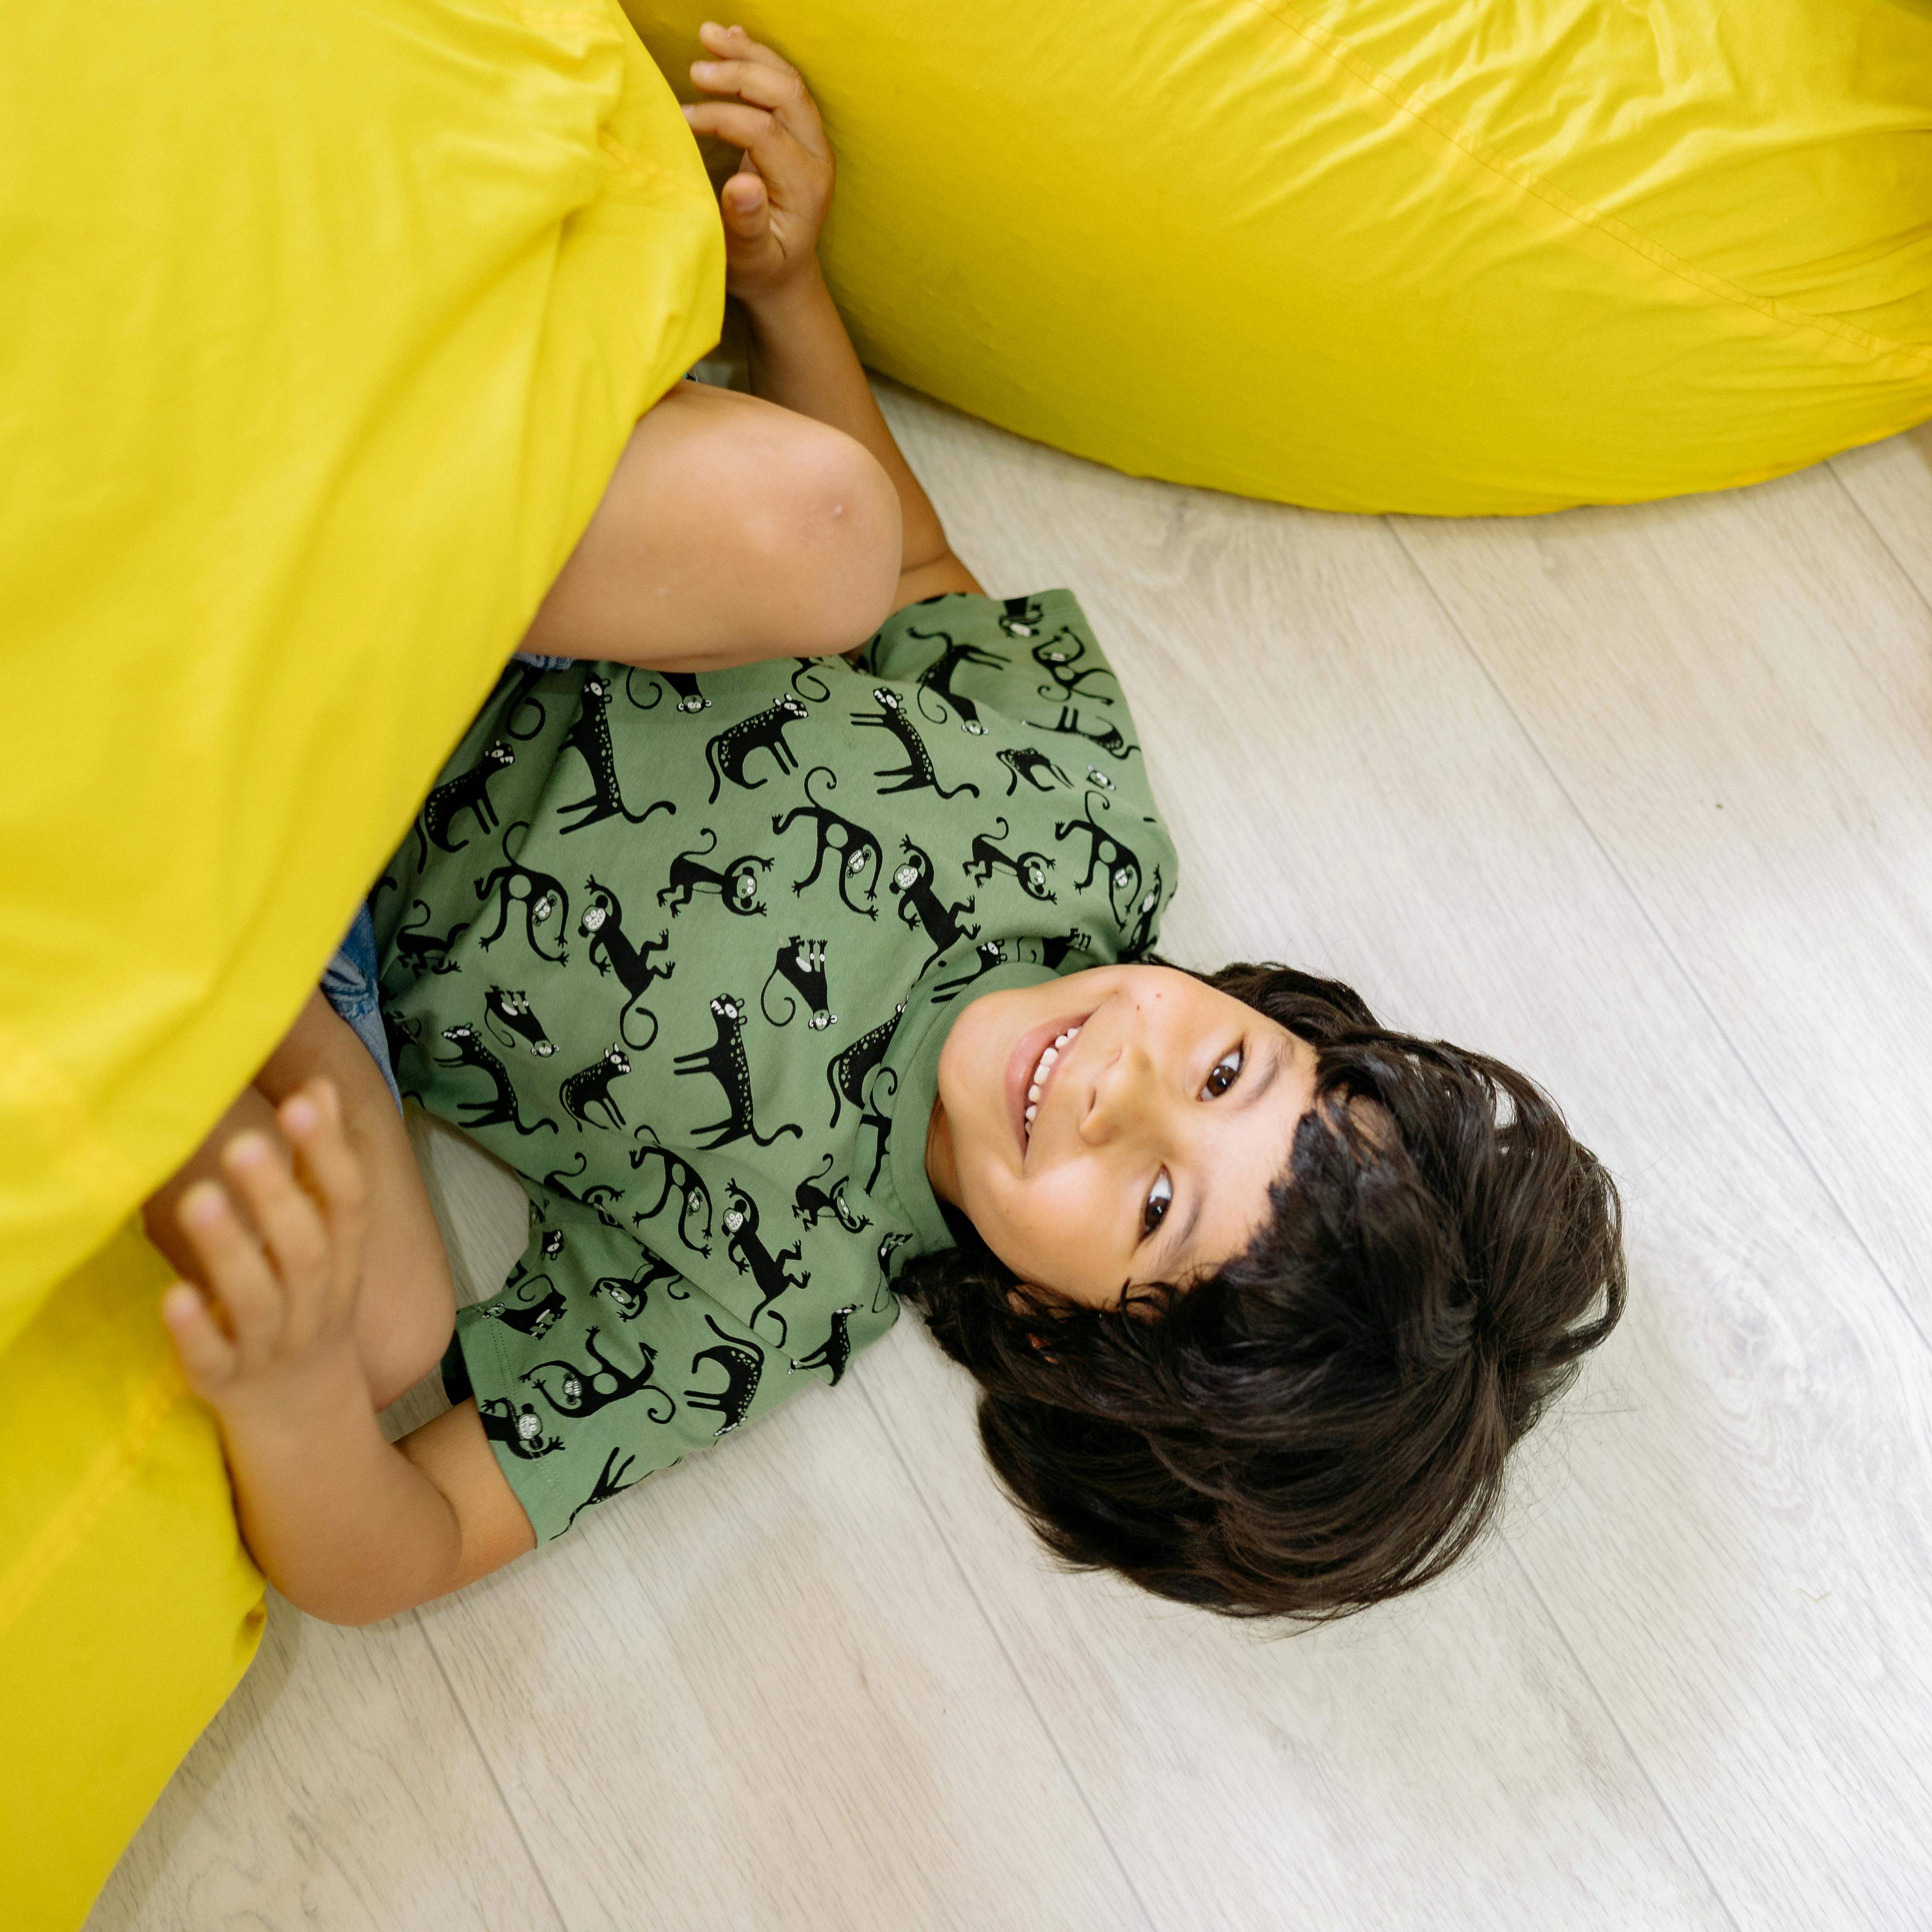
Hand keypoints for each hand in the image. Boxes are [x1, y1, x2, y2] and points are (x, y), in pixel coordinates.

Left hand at [160, 1078, 369, 1416]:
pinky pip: (214, 1360)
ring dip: (232, 1250)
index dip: (327, 1153)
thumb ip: (319, 1167)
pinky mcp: (226, 1385)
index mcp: (343, 1264)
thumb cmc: (306, 1309)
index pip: (346, 1204)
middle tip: (242, 1144)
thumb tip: (319, 1085)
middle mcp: (316, 1305)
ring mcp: (272, 1348)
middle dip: (278, 1196)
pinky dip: (196, 1331)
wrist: (305, 1421)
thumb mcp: (328, 1243)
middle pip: (305, 1250)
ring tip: (199, 1198)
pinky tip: (173, 1295)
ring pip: (259, 1301)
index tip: (299, 1102)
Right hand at [682, 23, 833, 307]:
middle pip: (786, 93)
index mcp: (804, 186)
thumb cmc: (761, 269)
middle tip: (696, 69)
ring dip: (748, 55)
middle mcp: (815, 156)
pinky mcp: (799, 132)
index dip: (720, 117)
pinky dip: (756, 59)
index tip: (681, 120)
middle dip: (739, 73)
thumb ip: (748, 225)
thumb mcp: (751, 259)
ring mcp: (811, 141)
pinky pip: (783, 84)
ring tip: (708, 34)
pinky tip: (731, 40)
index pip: (764, 131)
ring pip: (787, 80)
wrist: (784, 273)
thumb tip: (742, 186)